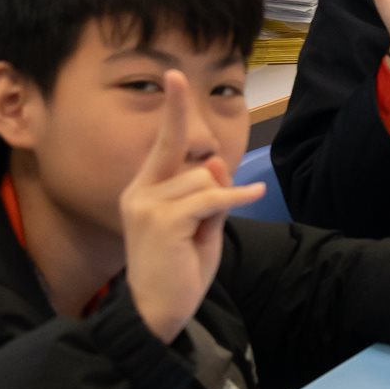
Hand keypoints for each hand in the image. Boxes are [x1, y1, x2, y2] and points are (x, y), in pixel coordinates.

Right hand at [120, 70, 265, 342]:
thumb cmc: (178, 269)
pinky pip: (212, 198)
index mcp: (143, 189)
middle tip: (197, 205)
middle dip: (207, 173)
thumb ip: (207, 193)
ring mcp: (147, 204)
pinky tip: (251, 194)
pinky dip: (234, 199)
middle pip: (191, 159)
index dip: (173, 109)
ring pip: (205, 181)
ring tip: (198, 239)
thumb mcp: (200, 225)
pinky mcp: (162, 219)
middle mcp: (139, 191)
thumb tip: (213, 164)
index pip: (164, 143)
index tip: (175, 75)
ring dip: (217, 207)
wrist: (155, 313)